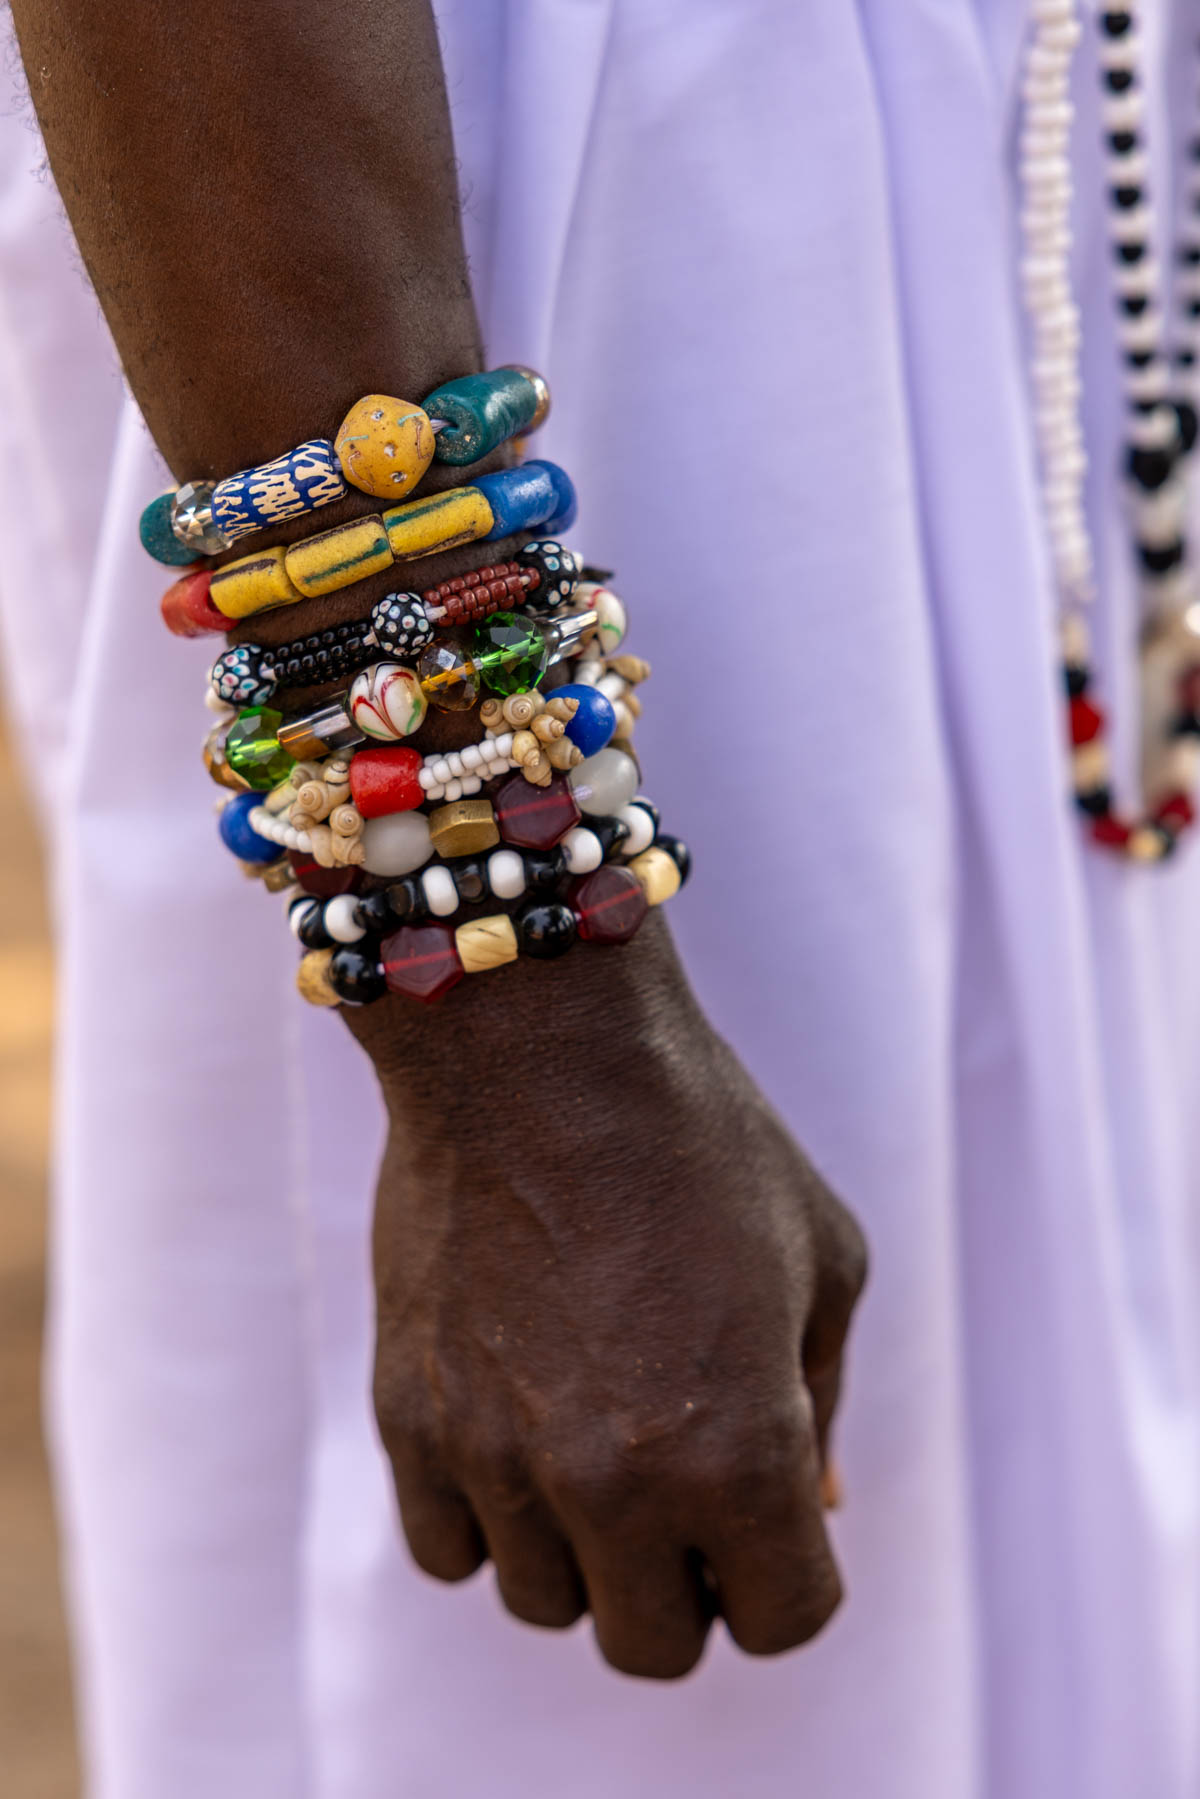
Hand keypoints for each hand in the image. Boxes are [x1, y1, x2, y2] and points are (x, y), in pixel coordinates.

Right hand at [349, 917, 866, 1679]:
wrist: (538, 1048)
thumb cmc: (703, 1137)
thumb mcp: (823, 1257)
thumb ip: (824, 1401)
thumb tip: (817, 1507)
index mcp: (744, 1451)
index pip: (785, 1619)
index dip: (792, 1575)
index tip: (775, 1518)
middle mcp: (619, 1483)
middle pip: (655, 1645)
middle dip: (689, 1585)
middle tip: (686, 1493)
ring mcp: (501, 1459)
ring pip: (546, 1605)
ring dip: (585, 1552)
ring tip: (596, 1441)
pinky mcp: (413, 1421)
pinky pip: (450, 1551)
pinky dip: (490, 1520)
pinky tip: (517, 1433)